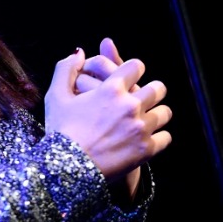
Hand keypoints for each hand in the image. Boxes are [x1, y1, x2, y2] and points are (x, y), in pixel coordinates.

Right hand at [43, 39, 172, 184]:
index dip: (133, 69)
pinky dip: (158, 137)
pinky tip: (146, 138)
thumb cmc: (60, 130)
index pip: (136, 66)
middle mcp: (130, 105)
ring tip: (146, 118)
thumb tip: (80, 53)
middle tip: (143, 97)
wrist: (67, 168)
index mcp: (111, 89)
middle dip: (152, 90)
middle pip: (158, 88)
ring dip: (157, 113)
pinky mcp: (147, 149)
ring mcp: (141, 128)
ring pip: (165, 112)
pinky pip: (166, 137)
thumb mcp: (56, 96)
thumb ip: (66, 69)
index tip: (130, 76)